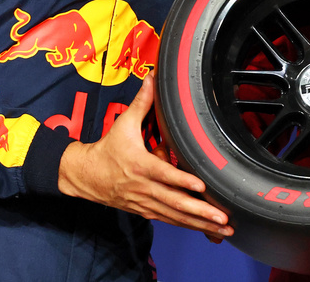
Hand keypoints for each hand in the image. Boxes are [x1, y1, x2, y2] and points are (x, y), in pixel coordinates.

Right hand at [57, 69, 232, 238]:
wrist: (85, 176)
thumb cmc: (107, 149)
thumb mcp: (123, 124)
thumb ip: (142, 102)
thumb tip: (152, 77)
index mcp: (139, 166)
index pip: (164, 175)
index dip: (182, 181)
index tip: (201, 187)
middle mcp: (144, 188)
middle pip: (174, 202)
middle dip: (201, 212)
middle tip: (223, 218)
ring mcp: (145, 203)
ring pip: (175, 216)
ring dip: (200, 224)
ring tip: (223, 229)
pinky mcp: (145, 211)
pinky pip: (170, 220)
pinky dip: (188, 227)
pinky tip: (207, 232)